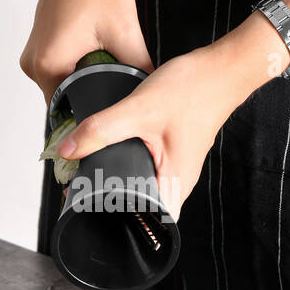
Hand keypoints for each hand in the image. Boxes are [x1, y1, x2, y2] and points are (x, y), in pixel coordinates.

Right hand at [19, 0, 153, 104]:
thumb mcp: (125, 31)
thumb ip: (138, 67)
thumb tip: (150, 93)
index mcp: (49, 65)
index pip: (70, 111)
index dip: (95, 113)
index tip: (113, 112)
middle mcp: (34, 64)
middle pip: (66, 100)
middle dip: (91, 95)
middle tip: (115, 83)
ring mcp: (34, 55)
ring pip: (63, 84)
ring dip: (84, 80)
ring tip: (104, 62)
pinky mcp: (39, 46)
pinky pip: (59, 69)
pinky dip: (76, 67)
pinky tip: (93, 52)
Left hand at [54, 17, 286, 218]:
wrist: (222, 68)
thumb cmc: (192, 90)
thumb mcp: (137, 110)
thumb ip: (100, 130)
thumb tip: (67, 150)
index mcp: (174, 183)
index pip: (144, 220)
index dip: (116, 220)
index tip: (88, 210)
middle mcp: (179, 182)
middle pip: (141, 206)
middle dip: (112, 200)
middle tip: (83, 190)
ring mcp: (178, 168)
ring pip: (144, 185)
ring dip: (121, 181)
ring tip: (93, 173)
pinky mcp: (175, 153)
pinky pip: (149, 168)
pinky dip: (131, 165)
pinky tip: (115, 152)